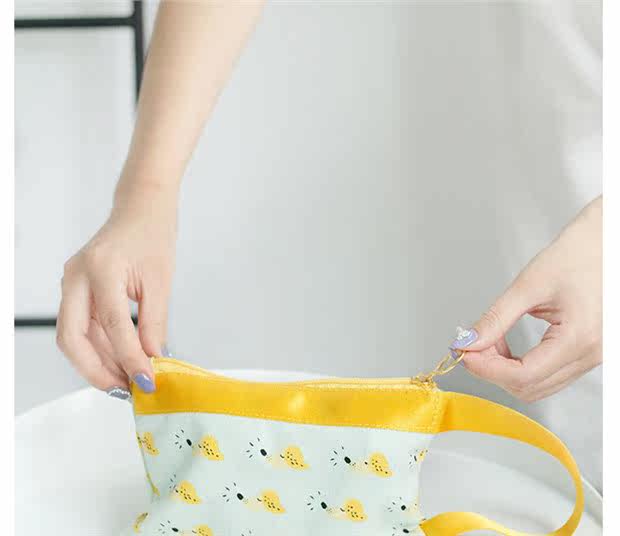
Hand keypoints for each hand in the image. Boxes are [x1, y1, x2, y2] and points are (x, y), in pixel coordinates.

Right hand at [56, 183, 176, 394]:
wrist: (141, 209)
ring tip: (128, 380)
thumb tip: (152, 360)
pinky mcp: (77, 290)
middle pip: (72, 338)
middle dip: (97, 370)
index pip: (111, 325)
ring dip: (99, 363)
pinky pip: (82, 327)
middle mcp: (76, 276)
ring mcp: (72, 283)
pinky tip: (121, 362)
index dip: (129, 358)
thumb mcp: (160, 281)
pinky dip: (100, 347)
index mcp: (100, 268)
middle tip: (126, 389)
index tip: (147, 380)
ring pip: (74, 337)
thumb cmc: (153, 236)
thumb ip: (154, 323)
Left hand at [450, 196, 601, 401]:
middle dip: (493, 370)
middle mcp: (592, 354)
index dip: (487, 368)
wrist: (605, 244)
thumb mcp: (528, 285)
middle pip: (530, 387)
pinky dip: (521, 365)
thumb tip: (470, 341)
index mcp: (579, 337)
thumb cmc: (577, 256)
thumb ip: (496, 318)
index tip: (465, 353)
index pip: (524, 375)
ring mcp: (593, 357)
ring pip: (539, 385)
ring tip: (489, 341)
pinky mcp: (587, 354)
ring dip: (506, 369)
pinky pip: (549, 374)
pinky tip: (506, 345)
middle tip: (472, 346)